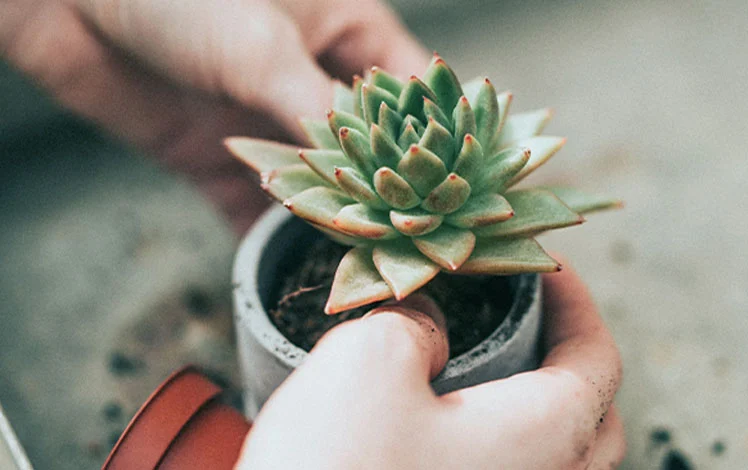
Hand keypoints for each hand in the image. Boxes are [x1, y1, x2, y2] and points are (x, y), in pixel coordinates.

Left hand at [0, 0, 428, 231]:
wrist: (69, 0)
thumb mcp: (262, 45)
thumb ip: (318, 112)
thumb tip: (369, 175)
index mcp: (341, 33)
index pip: (408, 93)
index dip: (431, 139)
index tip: (450, 187)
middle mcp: (308, 80)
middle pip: (364, 147)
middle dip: (381, 191)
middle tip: (407, 238)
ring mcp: (263, 120)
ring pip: (312, 182)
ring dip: (326, 219)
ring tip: (357, 261)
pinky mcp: (217, 155)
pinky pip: (252, 204)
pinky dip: (266, 233)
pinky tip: (287, 263)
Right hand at [236, 262, 624, 468]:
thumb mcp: (369, 358)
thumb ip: (415, 322)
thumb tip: (428, 328)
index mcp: (541, 438)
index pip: (597, 360)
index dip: (576, 302)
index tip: (543, 267)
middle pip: (592, 418)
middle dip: (567, 354)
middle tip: (526, 313)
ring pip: (552, 456)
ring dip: (534, 400)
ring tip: (487, 359)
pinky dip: (496, 438)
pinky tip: (444, 417)